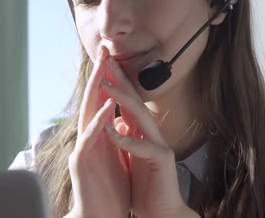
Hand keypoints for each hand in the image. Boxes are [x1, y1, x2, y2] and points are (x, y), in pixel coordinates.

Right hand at [66, 46, 130, 217]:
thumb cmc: (108, 192)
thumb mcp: (115, 158)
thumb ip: (114, 137)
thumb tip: (120, 120)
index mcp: (97, 136)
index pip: (101, 102)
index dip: (106, 79)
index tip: (112, 57)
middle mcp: (87, 138)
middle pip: (92, 100)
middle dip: (99, 74)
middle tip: (104, 49)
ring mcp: (82, 148)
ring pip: (88, 112)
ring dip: (97, 89)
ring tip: (104, 66)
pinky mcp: (82, 162)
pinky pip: (92, 137)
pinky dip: (100, 119)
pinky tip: (109, 105)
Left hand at [101, 55, 198, 217]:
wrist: (160, 212)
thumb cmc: (146, 185)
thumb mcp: (132, 157)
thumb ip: (127, 138)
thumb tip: (117, 121)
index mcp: (142, 132)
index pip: (127, 102)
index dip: (115, 83)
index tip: (102, 65)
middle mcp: (152, 134)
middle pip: (135, 101)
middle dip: (120, 80)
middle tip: (107, 60)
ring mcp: (159, 145)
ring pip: (140, 117)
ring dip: (122, 101)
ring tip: (106, 86)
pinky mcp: (162, 161)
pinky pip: (142, 147)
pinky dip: (125, 139)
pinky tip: (111, 129)